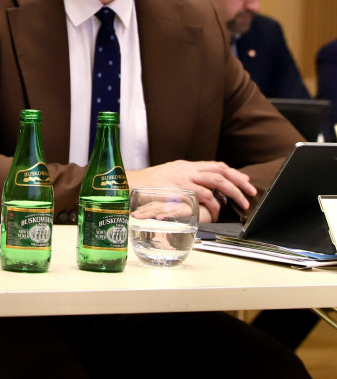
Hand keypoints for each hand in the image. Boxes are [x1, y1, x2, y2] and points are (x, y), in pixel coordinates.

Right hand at [126, 160, 255, 221]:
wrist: (127, 185)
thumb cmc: (145, 186)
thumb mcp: (166, 177)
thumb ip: (183, 180)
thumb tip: (198, 189)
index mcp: (185, 166)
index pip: (215, 166)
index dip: (233, 173)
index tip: (245, 182)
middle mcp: (186, 169)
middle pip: (220, 171)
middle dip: (239, 182)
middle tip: (251, 194)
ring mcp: (183, 178)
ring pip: (216, 182)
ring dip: (232, 193)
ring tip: (241, 205)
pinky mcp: (179, 189)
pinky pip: (203, 195)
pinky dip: (214, 204)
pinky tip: (217, 212)